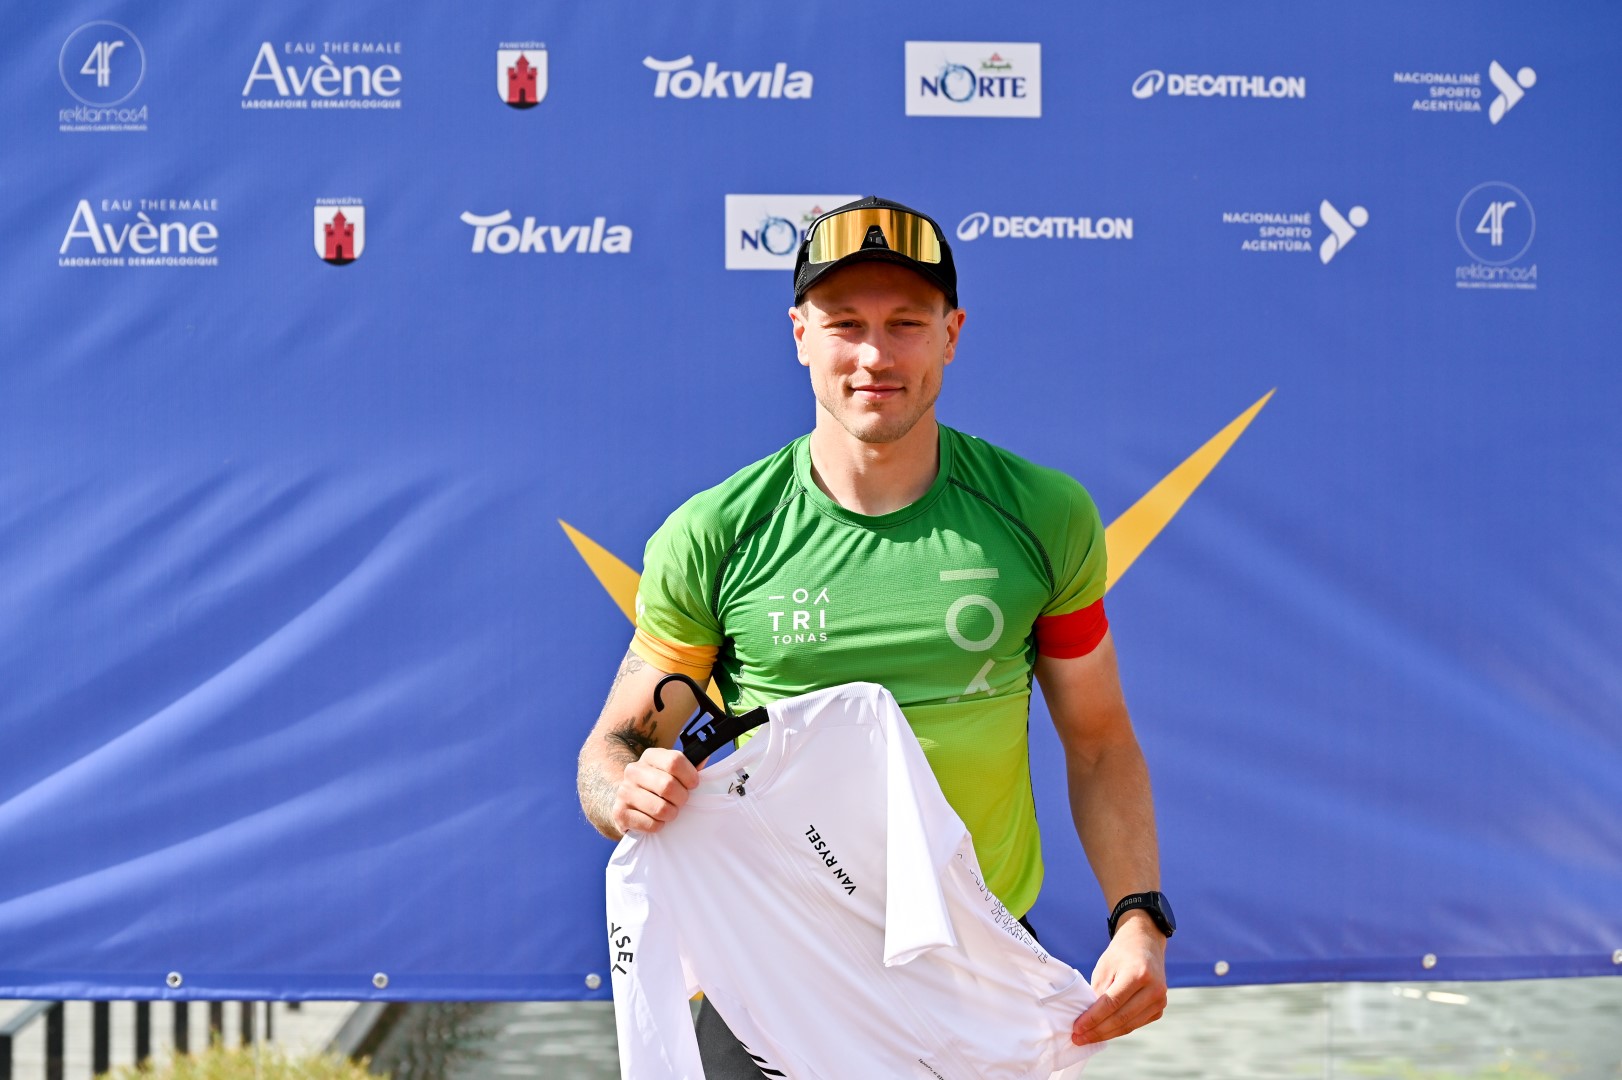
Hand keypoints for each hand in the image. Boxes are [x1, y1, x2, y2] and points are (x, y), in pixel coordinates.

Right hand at [611, 748, 699, 834]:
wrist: (628, 801)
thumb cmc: (658, 786)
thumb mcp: (671, 772)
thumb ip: (690, 766)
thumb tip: (704, 757)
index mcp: (649, 756)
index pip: (675, 761)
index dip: (690, 776)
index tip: (693, 784)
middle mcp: (633, 771)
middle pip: (668, 785)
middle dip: (681, 798)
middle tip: (680, 801)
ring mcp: (624, 791)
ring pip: (660, 808)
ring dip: (671, 814)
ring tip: (669, 811)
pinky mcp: (620, 813)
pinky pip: (651, 824)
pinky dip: (659, 826)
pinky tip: (655, 820)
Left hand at [1071, 912, 1167, 1044]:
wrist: (1145, 943)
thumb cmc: (1121, 953)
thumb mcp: (1105, 966)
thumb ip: (1098, 992)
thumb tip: (1088, 1020)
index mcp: (1138, 974)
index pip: (1112, 1003)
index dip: (1093, 1019)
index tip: (1077, 1028)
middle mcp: (1153, 989)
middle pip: (1121, 1018)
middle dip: (1097, 1031)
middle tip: (1078, 1039)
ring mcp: (1160, 1000)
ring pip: (1129, 1025)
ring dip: (1107, 1034)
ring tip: (1087, 1038)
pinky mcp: (1159, 1008)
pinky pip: (1136, 1024)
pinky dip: (1118, 1029)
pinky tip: (1103, 1032)